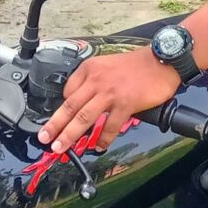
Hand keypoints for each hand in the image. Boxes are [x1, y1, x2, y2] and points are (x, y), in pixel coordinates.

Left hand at [38, 47, 180, 152]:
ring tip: (61, 147)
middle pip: (70, 107)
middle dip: (55, 126)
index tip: (56, 123)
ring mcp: (110, 92)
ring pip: (84, 118)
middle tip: (45, 139)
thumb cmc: (137, 65)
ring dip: (70, 135)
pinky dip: (103, 139)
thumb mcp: (107, 64)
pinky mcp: (125, 103)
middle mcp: (97, 80)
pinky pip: (109, 126)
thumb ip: (94, 79)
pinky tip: (99, 146)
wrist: (162, 60)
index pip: (68, 91)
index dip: (61, 110)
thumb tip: (84, 101)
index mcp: (90, 68)